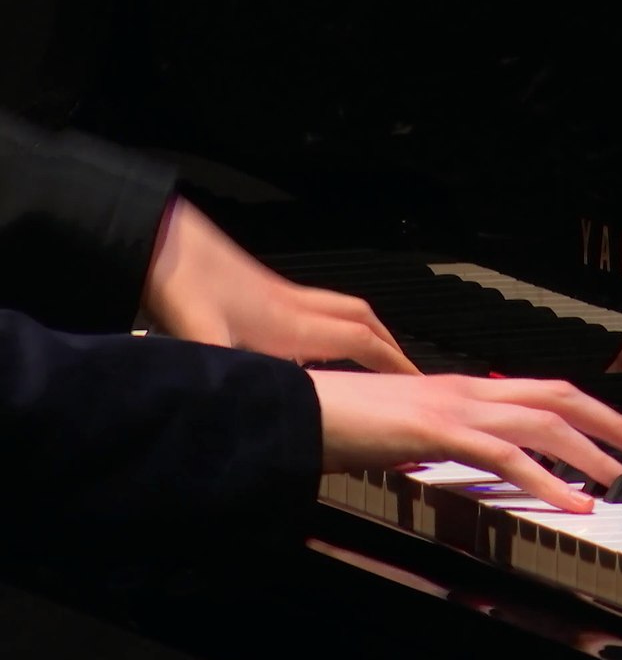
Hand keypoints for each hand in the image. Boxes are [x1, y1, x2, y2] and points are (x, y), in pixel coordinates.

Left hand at [143, 197, 416, 373]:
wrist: (166, 245)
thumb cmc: (186, 288)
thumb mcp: (204, 341)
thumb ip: (225, 378)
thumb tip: (232, 414)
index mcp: (293, 326)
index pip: (362, 343)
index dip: (394, 365)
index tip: (417, 385)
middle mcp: (299, 308)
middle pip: (363, 320)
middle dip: (393, 346)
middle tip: (410, 372)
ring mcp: (285, 297)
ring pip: (345, 309)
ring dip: (370, 331)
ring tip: (380, 356)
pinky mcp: (268, 292)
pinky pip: (321, 309)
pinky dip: (338, 326)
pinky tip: (321, 346)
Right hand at [307, 371, 621, 512]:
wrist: (296, 409)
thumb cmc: (342, 420)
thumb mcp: (409, 432)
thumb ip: (446, 441)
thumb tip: (472, 459)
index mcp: (465, 389)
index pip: (543, 391)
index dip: (590, 409)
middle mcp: (469, 390)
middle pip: (560, 397)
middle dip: (613, 422)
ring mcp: (456, 406)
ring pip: (544, 423)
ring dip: (590, 452)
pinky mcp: (438, 431)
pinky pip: (506, 456)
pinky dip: (546, 480)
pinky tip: (572, 503)